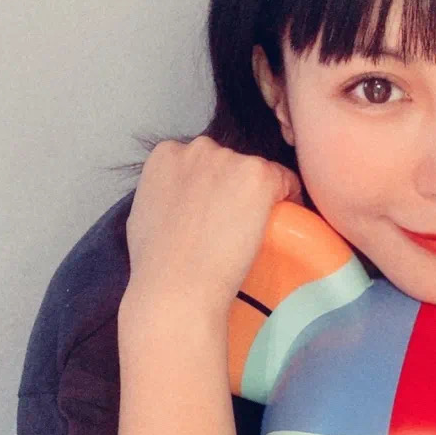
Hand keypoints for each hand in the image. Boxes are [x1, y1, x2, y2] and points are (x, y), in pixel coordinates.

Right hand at [123, 137, 301, 319]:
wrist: (176, 286)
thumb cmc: (157, 263)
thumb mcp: (146, 213)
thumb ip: (166, 194)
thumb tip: (182, 201)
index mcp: (166, 154)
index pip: (201, 160)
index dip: (213, 185)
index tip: (218, 208)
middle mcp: (197, 149)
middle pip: (230, 162)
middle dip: (234, 187)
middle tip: (235, 223)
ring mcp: (229, 160)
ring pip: (257, 172)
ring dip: (259, 195)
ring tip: (253, 230)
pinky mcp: (257, 176)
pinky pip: (286, 181)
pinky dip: (289, 199)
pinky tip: (282, 224)